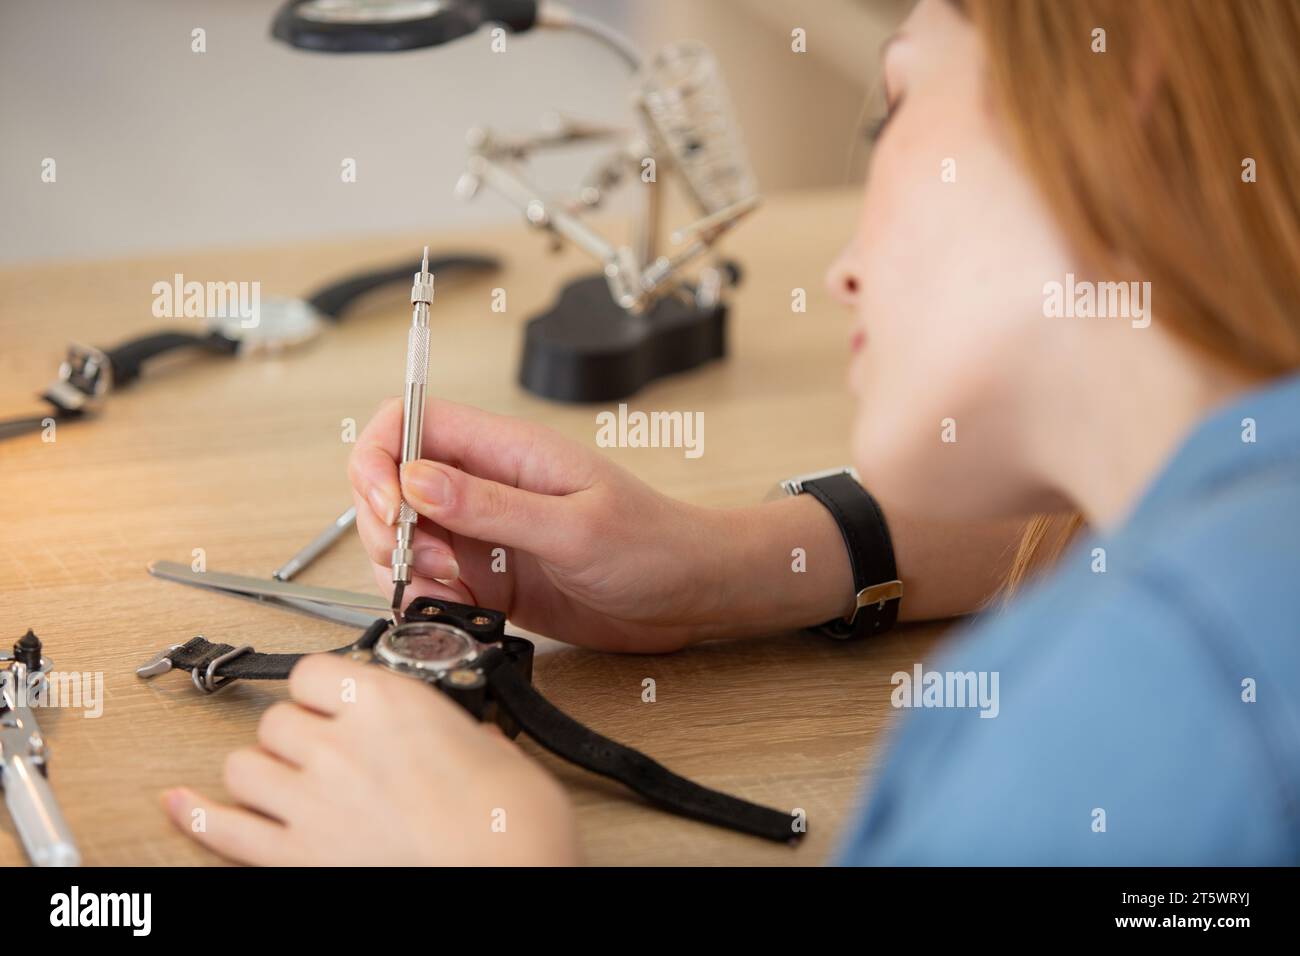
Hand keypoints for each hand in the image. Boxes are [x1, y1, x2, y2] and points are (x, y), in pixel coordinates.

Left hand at [162, 654, 577, 865]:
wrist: (504, 881)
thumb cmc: (510, 829)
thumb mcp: (500, 754)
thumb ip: (466, 735)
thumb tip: (468, 737)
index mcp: (388, 706)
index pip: (315, 670)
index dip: (322, 685)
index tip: (334, 696)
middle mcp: (337, 747)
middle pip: (276, 720)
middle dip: (296, 731)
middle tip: (323, 746)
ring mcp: (308, 805)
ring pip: (243, 768)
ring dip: (260, 770)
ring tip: (283, 778)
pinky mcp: (292, 859)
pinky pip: (221, 832)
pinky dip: (197, 817)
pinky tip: (183, 806)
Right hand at [348, 398, 739, 651]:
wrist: (690, 594)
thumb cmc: (653, 545)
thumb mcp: (574, 527)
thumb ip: (491, 506)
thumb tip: (414, 479)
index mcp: (507, 450)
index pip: (411, 422)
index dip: (380, 458)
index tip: (389, 506)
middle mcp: (486, 484)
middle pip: (392, 482)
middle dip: (388, 525)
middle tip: (433, 563)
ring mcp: (483, 531)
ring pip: (403, 536)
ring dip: (407, 568)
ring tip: (455, 591)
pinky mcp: (487, 575)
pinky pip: (430, 581)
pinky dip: (428, 599)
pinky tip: (464, 610)